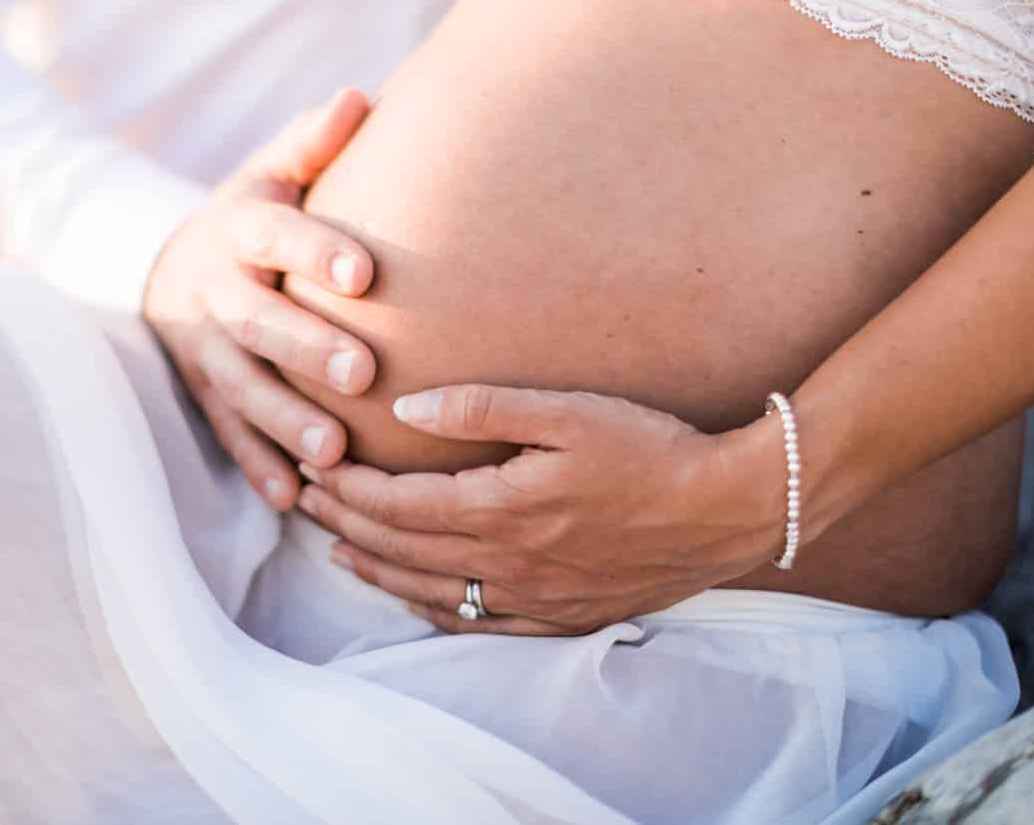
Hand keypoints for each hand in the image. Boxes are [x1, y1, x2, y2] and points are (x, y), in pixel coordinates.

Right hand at [143, 88, 377, 510]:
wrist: (170, 266)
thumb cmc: (254, 215)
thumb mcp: (273, 171)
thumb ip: (314, 142)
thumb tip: (360, 97)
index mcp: (240, 229)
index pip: (277, 237)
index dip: (315, 252)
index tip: (365, 275)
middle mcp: (215, 290)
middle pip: (257, 320)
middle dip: (305, 347)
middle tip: (362, 372)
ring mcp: (202, 346)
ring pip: (239, 385)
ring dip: (281, 420)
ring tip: (332, 452)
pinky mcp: (200, 390)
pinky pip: (226, 431)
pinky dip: (255, 463)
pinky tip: (292, 496)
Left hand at [295, 384, 785, 633]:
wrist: (728, 510)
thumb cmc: (650, 447)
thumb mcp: (566, 410)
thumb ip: (481, 408)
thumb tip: (407, 408)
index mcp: (502, 509)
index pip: (400, 504)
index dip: (351, 488)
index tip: (316, 467)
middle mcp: (508, 563)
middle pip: (403, 549)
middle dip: (347, 525)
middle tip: (306, 504)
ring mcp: (535, 597)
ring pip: (430, 593)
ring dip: (377, 571)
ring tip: (338, 552)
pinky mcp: (563, 616)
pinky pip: (477, 624)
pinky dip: (431, 609)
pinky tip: (414, 596)